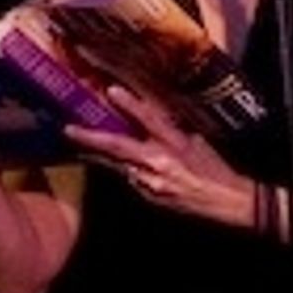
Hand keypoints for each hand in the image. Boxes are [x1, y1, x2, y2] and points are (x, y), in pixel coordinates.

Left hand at [64, 84, 243, 205]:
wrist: (225, 202)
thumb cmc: (214, 168)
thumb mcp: (196, 140)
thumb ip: (170, 128)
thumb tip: (150, 113)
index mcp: (175, 143)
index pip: (149, 119)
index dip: (129, 104)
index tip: (110, 90)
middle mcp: (159, 162)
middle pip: (119, 146)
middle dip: (91, 137)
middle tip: (67, 129)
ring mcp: (151, 182)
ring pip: (115, 165)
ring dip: (95, 154)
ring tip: (75, 143)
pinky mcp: (149, 197)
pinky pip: (126, 179)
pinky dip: (114, 169)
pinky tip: (101, 163)